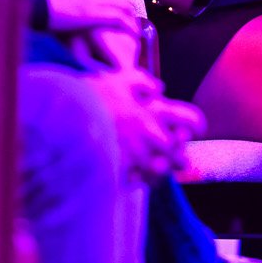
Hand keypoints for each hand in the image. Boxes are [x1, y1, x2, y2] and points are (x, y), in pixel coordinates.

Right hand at [82, 66, 206, 183]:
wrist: (62, 119)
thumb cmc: (90, 96)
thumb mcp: (117, 80)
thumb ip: (141, 82)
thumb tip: (160, 88)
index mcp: (151, 111)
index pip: (188, 118)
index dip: (197, 123)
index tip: (199, 129)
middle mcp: (148, 135)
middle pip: (176, 151)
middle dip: (179, 155)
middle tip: (181, 159)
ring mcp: (135, 156)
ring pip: (160, 170)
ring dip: (162, 170)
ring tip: (159, 171)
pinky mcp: (120, 172)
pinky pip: (138, 183)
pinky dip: (141, 181)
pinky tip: (138, 178)